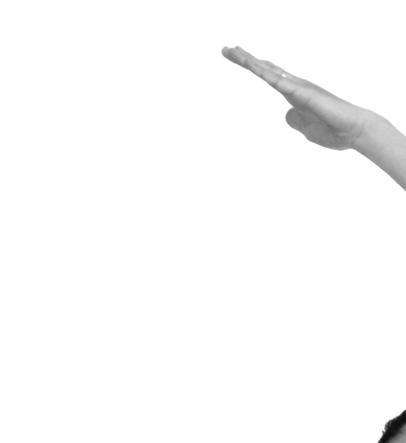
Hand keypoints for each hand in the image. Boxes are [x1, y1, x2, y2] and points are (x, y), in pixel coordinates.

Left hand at [222, 46, 375, 149]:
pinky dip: (269, 76)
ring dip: (251, 62)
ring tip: (233, 51)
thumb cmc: (334, 131)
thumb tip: (287, 115)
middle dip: (246, 59)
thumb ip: (295, 121)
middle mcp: (295, 86)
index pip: (268, 76)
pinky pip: (283, 84)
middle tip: (226, 49)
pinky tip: (256, 68)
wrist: (355, 132)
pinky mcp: (306, 95)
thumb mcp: (306, 129)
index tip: (237, 56)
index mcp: (294, 94)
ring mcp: (300, 88)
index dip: (253, 66)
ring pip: (270, 72)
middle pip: (266, 68)